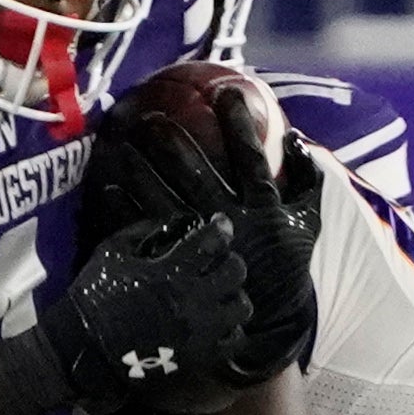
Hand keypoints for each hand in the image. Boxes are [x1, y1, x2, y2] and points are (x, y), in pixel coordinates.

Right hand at [33, 210, 246, 412]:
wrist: (84, 350)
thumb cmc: (95, 298)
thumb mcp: (111, 253)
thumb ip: (143, 232)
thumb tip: (173, 223)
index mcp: (172, 272)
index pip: (212, 242)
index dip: (220, 228)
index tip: (220, 224)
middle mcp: (194, 300)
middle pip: (235, 271)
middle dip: (230, 261)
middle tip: (220, 262)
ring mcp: (201, 332)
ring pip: (241, 306)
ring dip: (234, 296)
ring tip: (222, 295)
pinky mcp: (201, 357)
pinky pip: (234, 340)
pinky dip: (231, 329)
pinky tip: (218, 325)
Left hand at [83, 92, 319, 390]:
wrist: (269, 323)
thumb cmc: (286, 266)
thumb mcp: (307, 223)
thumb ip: (308, 181)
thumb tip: (298, 140)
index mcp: (262, 204)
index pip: (251, 155)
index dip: (240, 123)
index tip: (228, 91)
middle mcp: (229, 218)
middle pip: (197, 173)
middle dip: (173, 143)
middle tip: (150, 118)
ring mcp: (200, 242)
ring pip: (164, 198)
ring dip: (140, 171)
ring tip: (119, 145)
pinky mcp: (180, 261)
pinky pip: (147, 231)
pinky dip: (125, 210)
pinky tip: (105, 189)